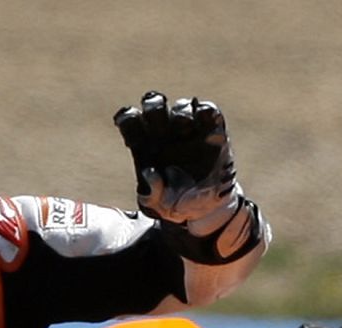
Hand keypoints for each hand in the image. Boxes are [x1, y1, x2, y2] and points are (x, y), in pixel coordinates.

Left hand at [114, 92, 239, 232]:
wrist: (207, 210)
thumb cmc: (176, 205)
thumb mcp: (158, 207)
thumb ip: (151, 194)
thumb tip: (150, 173)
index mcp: (144, 144)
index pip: (129, 119)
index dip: (128, 121)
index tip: (135, 140)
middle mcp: (165, 132)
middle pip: (154, 104)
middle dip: (154, 107)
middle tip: (160, 127)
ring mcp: (189, 130)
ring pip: (181, 105)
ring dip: (181, 112)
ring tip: (185, 128)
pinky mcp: (212, 131)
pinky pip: (207, 109)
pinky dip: (205, 110)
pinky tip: (204, 124)